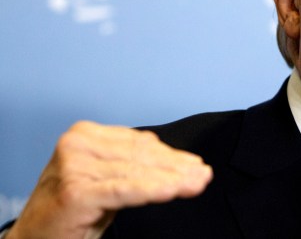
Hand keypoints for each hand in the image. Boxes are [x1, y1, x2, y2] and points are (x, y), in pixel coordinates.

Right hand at [6, 121, 212, 238]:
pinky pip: (124, 190)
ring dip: (172, 179)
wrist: (34, 238)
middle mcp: (77, 144)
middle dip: (177, 167)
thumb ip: (135, 165)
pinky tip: (174, 190)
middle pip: (141, 156)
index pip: (140, 143)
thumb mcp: (106, 180)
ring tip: (197, 183)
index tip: (197, 165)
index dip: (172, 155)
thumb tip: (182, 163)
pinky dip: (151, 190)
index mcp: (84, 134)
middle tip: (204, 175)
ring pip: (137, 172)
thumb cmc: (72, 208)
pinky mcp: (75, 191)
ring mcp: (74, 166)